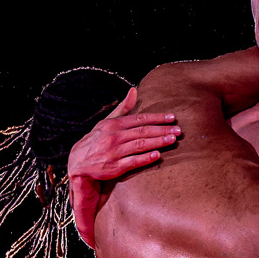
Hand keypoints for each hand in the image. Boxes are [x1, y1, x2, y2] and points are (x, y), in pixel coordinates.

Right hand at [66, 87, 180, 182]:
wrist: (78, 161)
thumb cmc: (97, 140)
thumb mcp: (107, 122)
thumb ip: (123, 108)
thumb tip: (134, 90)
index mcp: (114, 124)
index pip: (140, 119)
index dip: (157, 118)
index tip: (172, 117)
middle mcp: (114, 136)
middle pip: (143, 131)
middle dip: (162, 130)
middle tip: (179, 130)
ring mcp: (114, 152)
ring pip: (140, 145)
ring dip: (157, 142)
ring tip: (173, 140)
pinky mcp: (115, 167)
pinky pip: (132, 161)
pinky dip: (145, 158)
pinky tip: (157, 155)